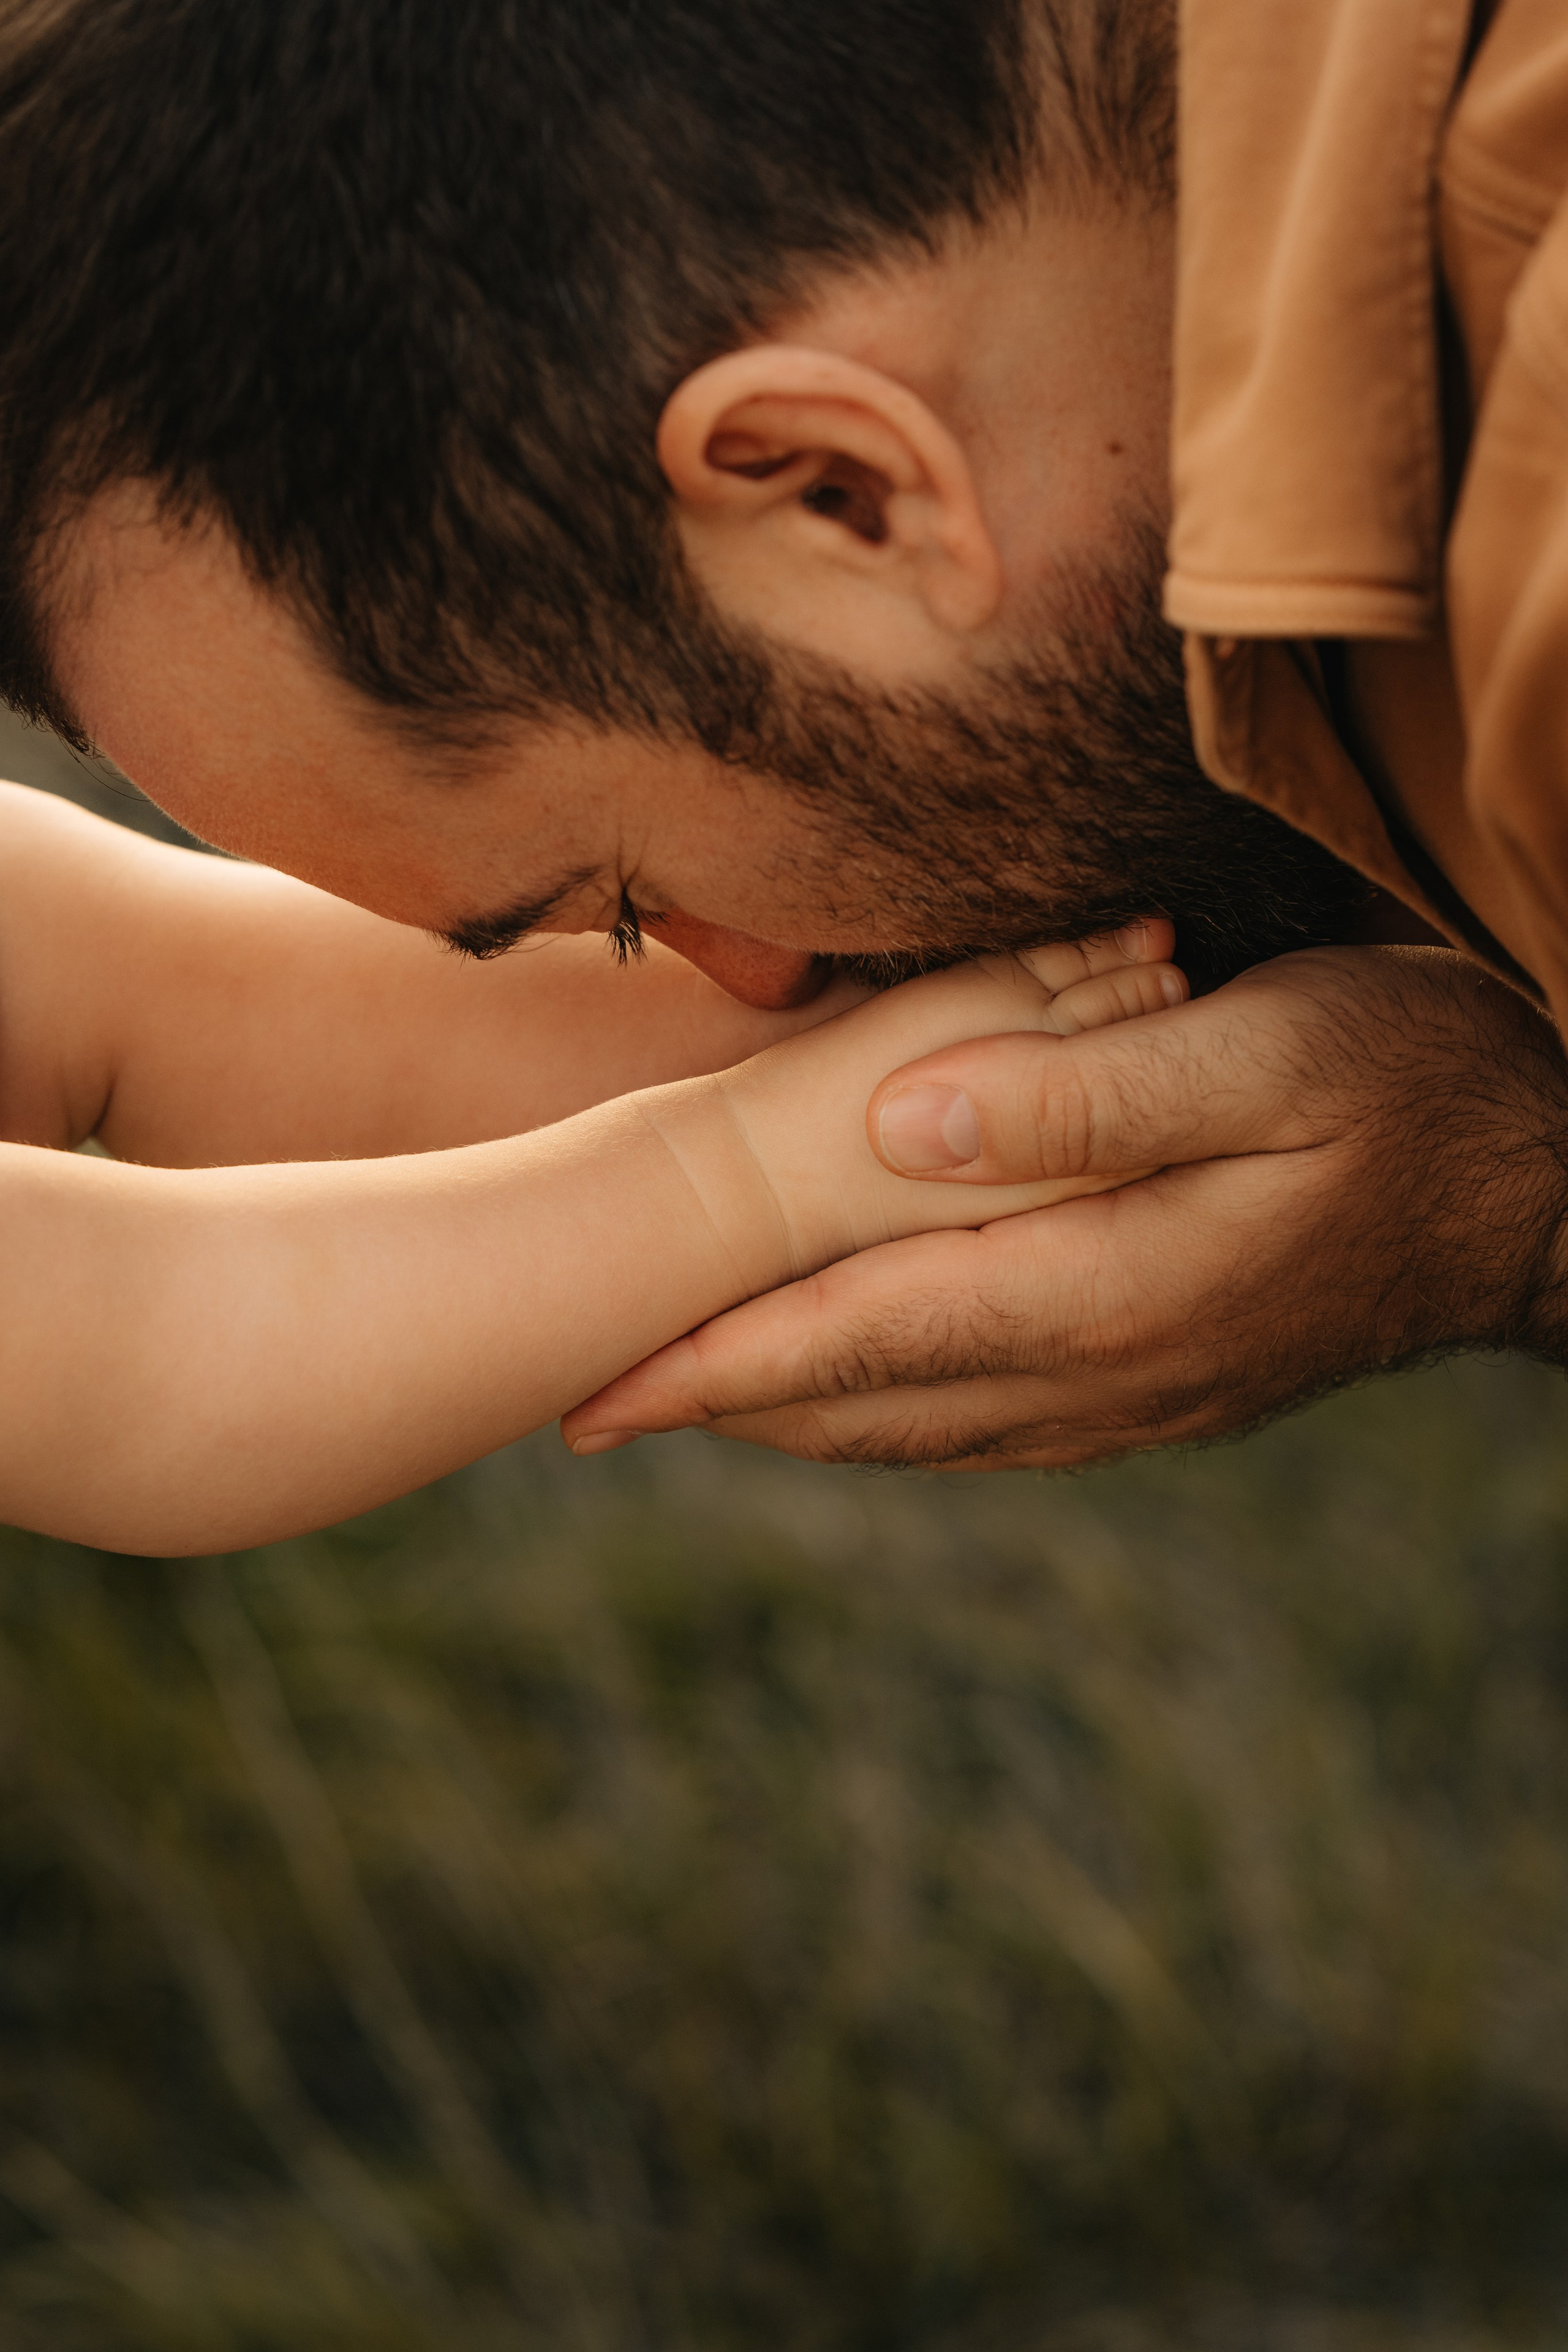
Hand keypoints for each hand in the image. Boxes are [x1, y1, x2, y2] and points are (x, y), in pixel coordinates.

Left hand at [562, 949, 1567, 1467]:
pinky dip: (890, 1413)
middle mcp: (1110, 1373)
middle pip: (874, 1408)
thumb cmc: (1410, 1077)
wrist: (1541, 1187)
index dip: (720, 1364)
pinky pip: (991, 1422)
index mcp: (1114, 1286)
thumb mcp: (1265, 1048)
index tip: (591, 1388)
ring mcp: (1142, 1397)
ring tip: (682, 1405)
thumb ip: (1083, 1091)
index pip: (871, 1337)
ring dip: (797, 1420)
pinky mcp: (1166, 1387)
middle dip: (723, 1410)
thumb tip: (895, 1126)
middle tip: (580, 1409)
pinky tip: (849, 1394)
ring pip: (925, 1430)